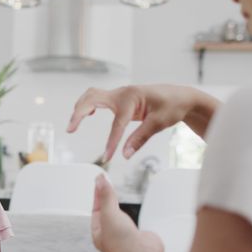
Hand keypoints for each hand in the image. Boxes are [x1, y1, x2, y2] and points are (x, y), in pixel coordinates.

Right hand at [67, 85, 217, 161]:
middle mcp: (122, 93)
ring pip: (92, 95)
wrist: (181, 96)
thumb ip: (140, 138)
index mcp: (132, 99)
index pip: (117, 123)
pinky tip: (86, 114)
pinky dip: (88, 104)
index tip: (107, 158)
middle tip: (70, 129)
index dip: (111, 142)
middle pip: (92, 98)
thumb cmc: (172, 106)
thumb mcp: (159, 123)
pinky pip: (97, 97)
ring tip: (73, 124)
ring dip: (80, 107)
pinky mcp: (119, 98)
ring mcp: (119, 94)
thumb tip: (125, 155)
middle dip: (79, 113)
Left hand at [91, 174, 162, 251]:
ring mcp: (125, 234)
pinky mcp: (139, 234)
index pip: (96, 207)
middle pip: (108, 210)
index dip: (98, 193)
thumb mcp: (109, 213)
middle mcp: (111, 233)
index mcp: (99, 230)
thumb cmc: (121, 243)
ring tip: (118, 193)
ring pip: (121, 215)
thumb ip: (106, 196)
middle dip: (108, 198)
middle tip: (108, 183)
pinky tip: (134, 207)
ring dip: (121, 205)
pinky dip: (134, 212)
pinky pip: (135, 220)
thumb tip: (100, 181)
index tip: (100, 180)